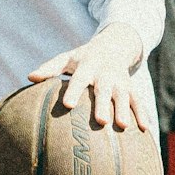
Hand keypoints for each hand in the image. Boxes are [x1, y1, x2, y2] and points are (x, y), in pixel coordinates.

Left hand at [27, 23, 143, 129]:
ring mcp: (120, 81)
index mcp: (87, 66)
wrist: (113, 45)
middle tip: (101, 121)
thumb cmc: (83, 58)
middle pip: (104, 90)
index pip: (79, 79)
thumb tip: (29, 77)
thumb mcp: (67, 58)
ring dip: (125, 110)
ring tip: (123, 127)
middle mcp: (105, 74)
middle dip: (103, 104)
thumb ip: (50, 68)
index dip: (74, 91)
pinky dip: (142, 113)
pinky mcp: (131, 88)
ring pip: (124, 96)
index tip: (69, 105)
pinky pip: (138, 101)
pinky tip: (145, 130)